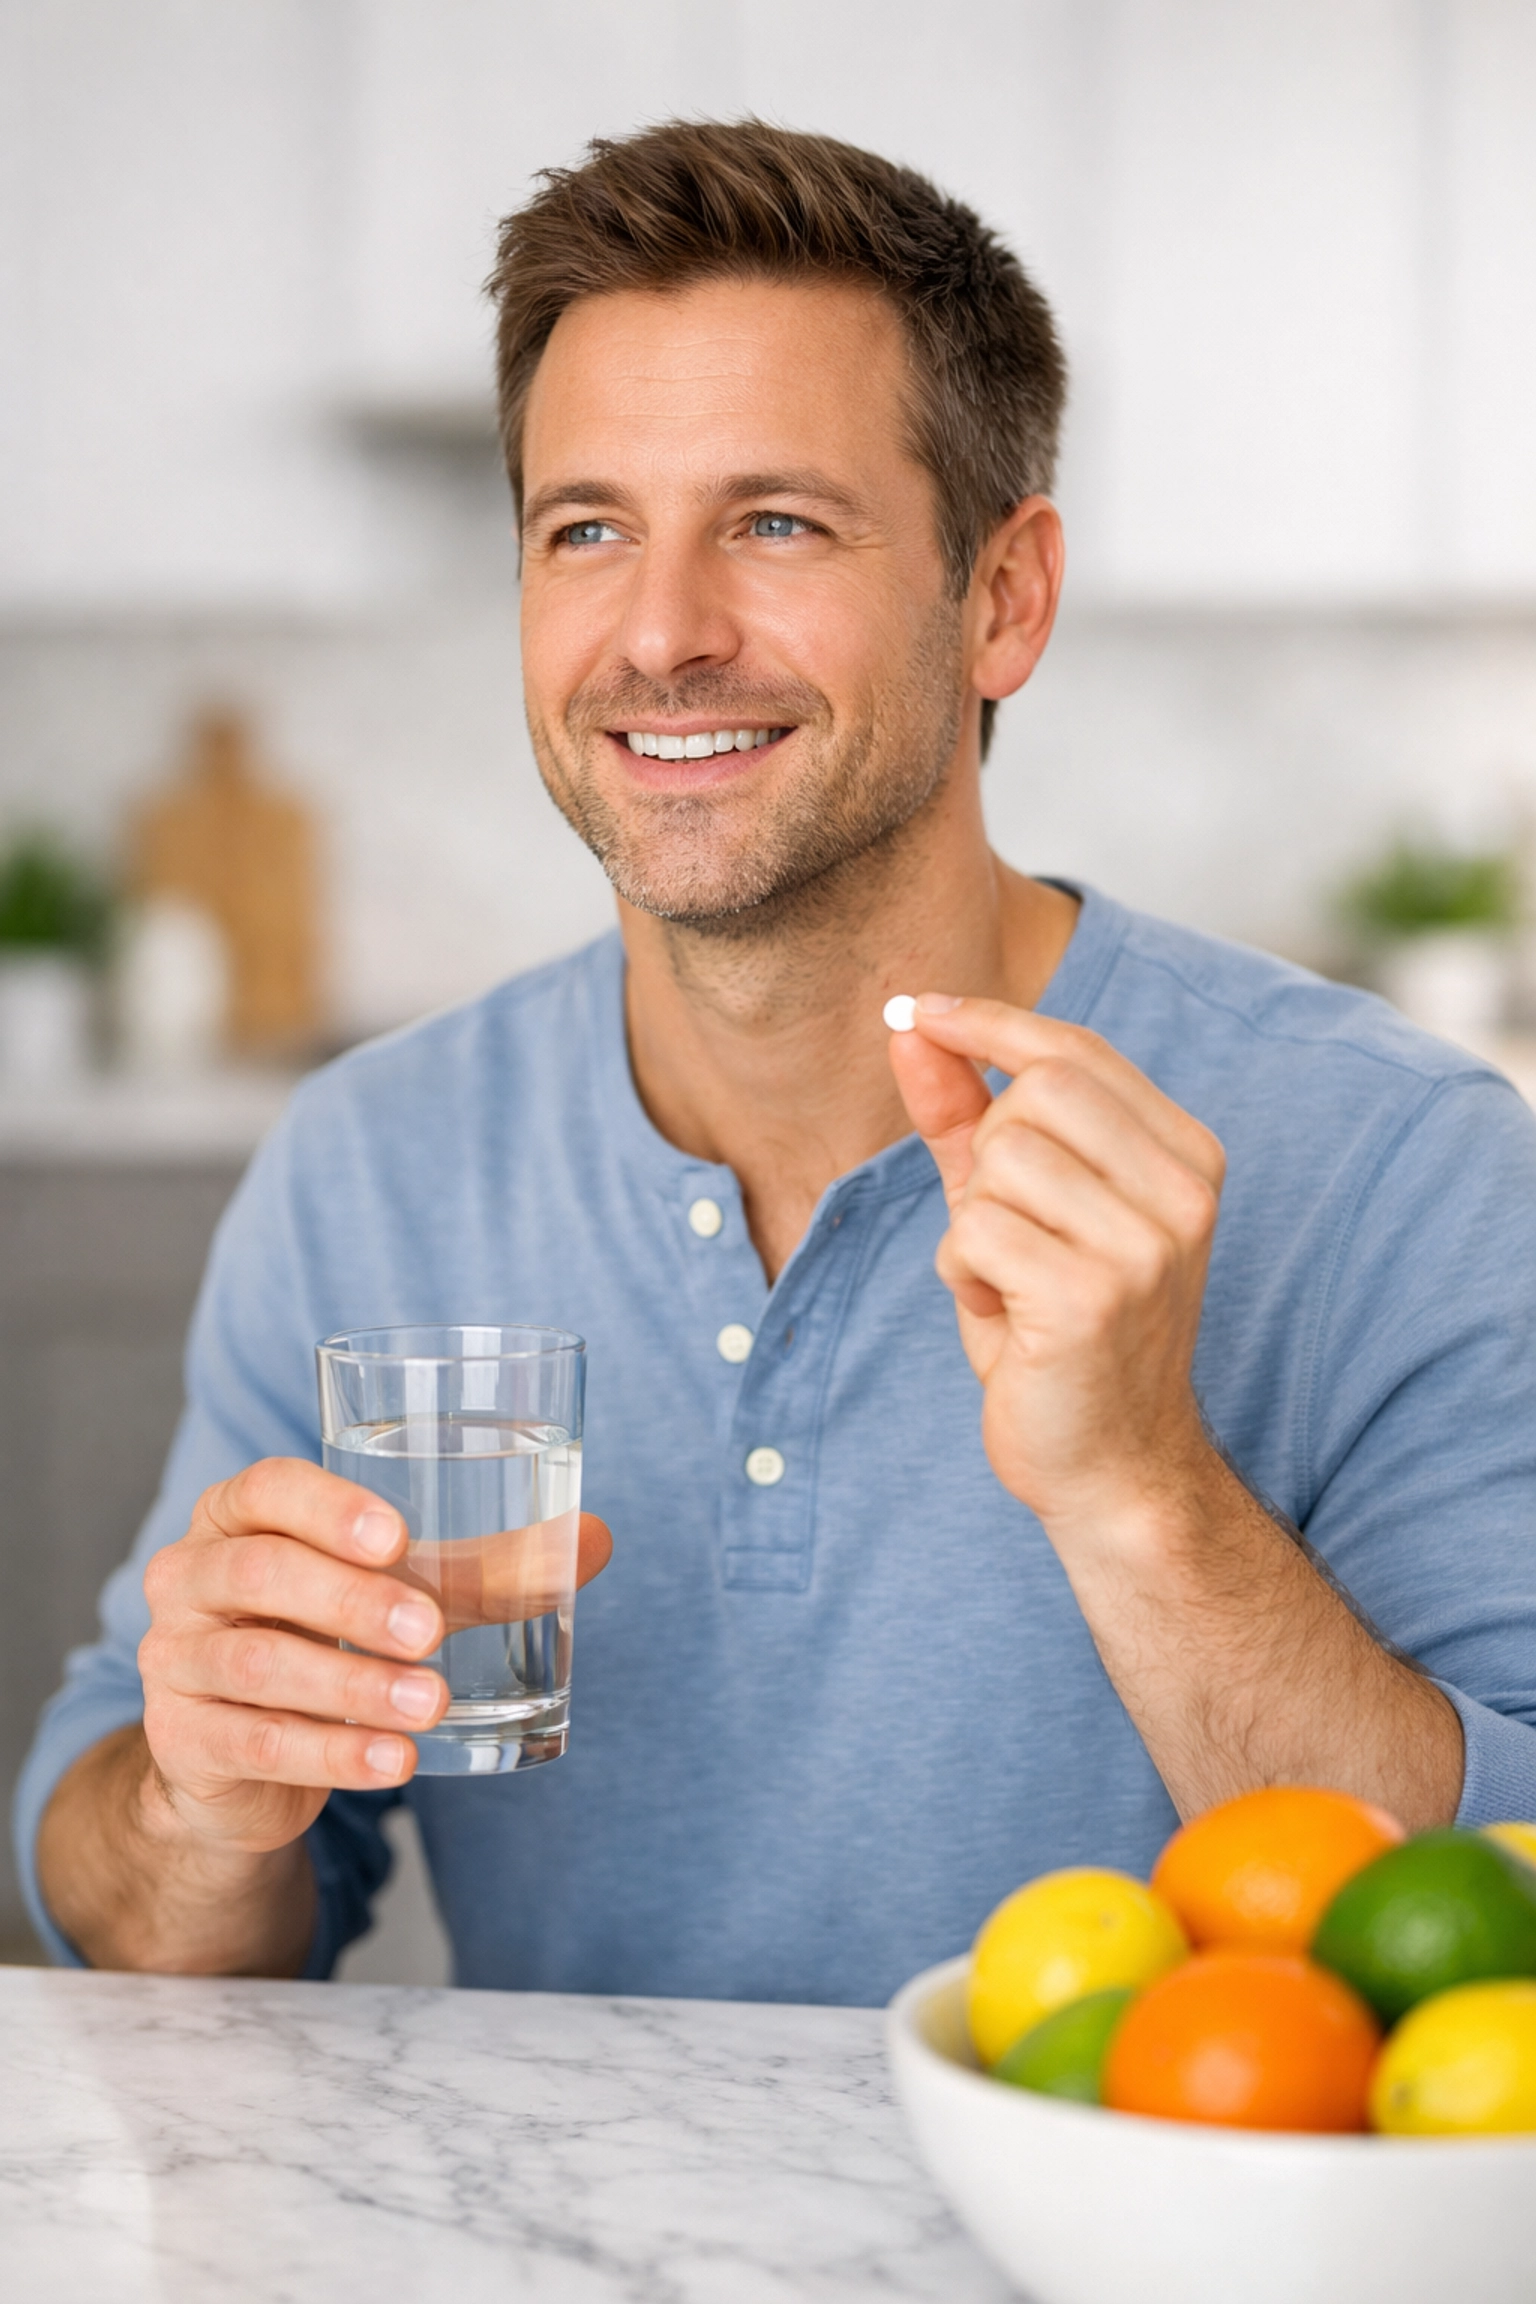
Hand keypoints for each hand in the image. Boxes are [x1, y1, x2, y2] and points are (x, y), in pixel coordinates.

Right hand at [138, 1458, 613, 1854]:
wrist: (245, 1756)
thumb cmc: (325, 1635)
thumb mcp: (395, 1594)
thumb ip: (483, 1569)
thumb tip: (593, 1539)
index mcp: (238, 1515)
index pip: (266, 1489)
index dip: (328, 1507)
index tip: (398, 1538)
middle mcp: (191, 1576)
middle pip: (261, 1572)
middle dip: (353, 1602)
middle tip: (433, 1632)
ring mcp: (175, 1659)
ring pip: (260, 1662)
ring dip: (354, 1686)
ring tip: (430, 1704)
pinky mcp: (183, 1738)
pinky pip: (255, 1741)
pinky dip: (332, 1753)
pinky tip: (394, 1762)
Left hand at [889, 996, 1225, 1539]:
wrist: (1113, 1467)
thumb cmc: (1059, 1331)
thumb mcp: (1015, 1205)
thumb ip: (964, 1114)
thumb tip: (911, 1026)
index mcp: (1185, 1156)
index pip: (1076, 1051)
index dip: (989, 1023)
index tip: (921, 1010)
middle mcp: (1183, 1193)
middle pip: (1035, 1095)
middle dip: (987, 1153)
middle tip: (1008, 1229)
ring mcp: (1146, 1246)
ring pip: (999, 1163)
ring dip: (973, 1225)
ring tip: (1012, 1283)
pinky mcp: (1092, 1298)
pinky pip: (976, 1231)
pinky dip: (965, 1274)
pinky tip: (1006, 1318)